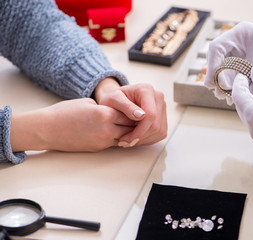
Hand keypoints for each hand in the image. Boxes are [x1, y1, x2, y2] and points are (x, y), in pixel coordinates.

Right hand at [10, 98, 135, 151]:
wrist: (47, 129)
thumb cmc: (65, 113)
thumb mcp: (88, 103)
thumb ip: (106, 108)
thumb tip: (118, 112)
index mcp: (105, 114)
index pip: (130, 114)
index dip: (136, 111)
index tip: (141, 109)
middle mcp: (106, 129)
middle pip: (131, 128)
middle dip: (136, 123)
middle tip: (142, 119)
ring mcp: (102, 141)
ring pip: (125, 138)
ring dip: (130, 133)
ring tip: (134, 127)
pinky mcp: (98, 148)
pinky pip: (115, 143)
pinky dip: (119, 138)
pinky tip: (121, 133)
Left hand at [94, 78, 166, 146]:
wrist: (118, 99)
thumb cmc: (114, 99)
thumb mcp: (113, 100)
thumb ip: (125, 106)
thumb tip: (140, 115)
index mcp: (146, 90)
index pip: (150, 114)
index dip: (140, 130)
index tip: (128, 138)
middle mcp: (158, 97)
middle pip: (156, 125)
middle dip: (140, 137)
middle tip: (125, 142)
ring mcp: (162, 107)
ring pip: (159, 131)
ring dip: (144, 140)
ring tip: (129, 140)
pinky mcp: (163, 116)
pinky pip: (161, 133)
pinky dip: (148, 139)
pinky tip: (137, 138)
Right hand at [205, 21, 252, 98]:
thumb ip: (242, 72)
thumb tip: (223, 86)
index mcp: (239, 34)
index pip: (216, 48)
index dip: (212, 66)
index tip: (213, 83)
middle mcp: (236, 42)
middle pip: (216, 59)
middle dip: (216, 77)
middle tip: (219, 93)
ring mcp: (239, 52)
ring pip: (222, 69)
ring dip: (222, 84)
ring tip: (225, 97)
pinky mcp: (243, 63)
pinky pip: (231, 74)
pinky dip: (231, 86)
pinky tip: (232, 97)